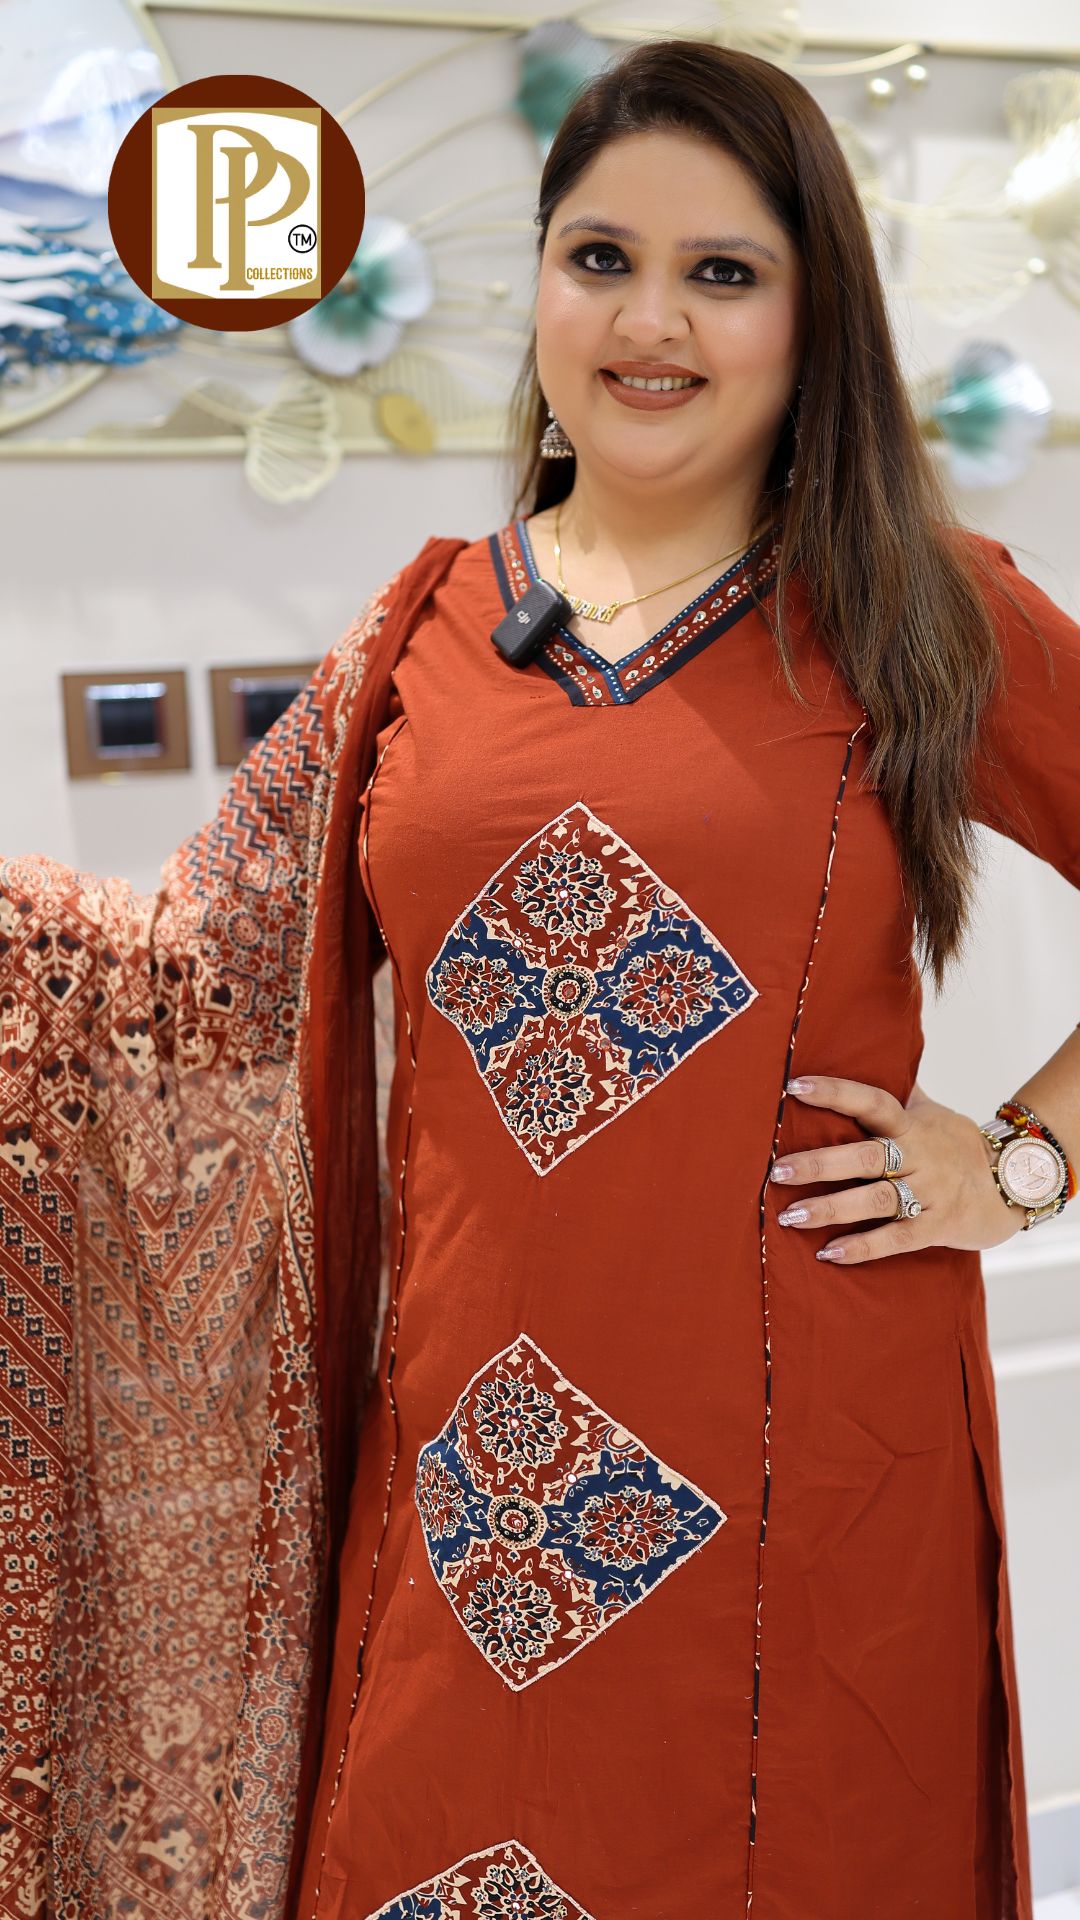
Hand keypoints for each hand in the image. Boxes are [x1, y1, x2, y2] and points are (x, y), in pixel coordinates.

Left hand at [770, 1073, 1024, 1263]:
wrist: (1010, 1184)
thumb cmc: (957, 1144)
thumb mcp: (931, 1112)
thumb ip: (898, 1091)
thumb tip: (871, 1052)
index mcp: (911, 1124)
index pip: (872, 1100)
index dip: (835, 1092)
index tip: (794, 1086)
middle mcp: (918, 1155)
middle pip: (866, 1156)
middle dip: (819, 1163)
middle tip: (777, 1171)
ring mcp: (929, 1192)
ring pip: (876, 1199)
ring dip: (831, 1208)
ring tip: (790, 1216)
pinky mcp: (937, 1226)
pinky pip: (897, 1238)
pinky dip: (863, 1247)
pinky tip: (829, 1254)